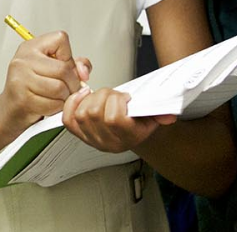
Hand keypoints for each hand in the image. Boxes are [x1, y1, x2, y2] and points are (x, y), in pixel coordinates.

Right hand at [1, 30, 90, 130]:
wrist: (11, 110)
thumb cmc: (32, 88)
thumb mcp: (53, 69)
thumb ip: (74, 65)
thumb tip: (83, 72)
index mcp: (31, 47)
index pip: (60, 39)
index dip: (68, 56)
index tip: (64, 67)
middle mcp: (23, 60)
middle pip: (63, 69)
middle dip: (72, 83)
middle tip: (67, 89)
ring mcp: (21, 79)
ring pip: (60, 88)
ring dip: (64, 97)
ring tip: (58, 98)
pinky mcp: (23, 99)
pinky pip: (52, 104)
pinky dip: (56, 108)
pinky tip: (50, 106)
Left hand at [59, 85, 175, 153]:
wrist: (131, 132)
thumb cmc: (140, 122)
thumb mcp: (154, 116)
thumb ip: (161, 113)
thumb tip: (168, 116)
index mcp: (127, 138)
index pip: (113, 119)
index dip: (117, 102)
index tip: (125, 97)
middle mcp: (107, 142)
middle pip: (94, 113)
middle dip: (104, 95)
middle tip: (113, 94)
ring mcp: (91, 139)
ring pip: (81, 113)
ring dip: (91, 98)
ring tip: (102, 96)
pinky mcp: (79, 134)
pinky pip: (68, 119)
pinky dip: (73, 103)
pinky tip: (84, 96)